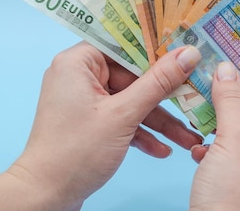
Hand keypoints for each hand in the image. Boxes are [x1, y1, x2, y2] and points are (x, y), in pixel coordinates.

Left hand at [0, 41, 203, 210]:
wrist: (45, 198)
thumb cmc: (76, 152)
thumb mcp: (123, 115)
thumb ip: (158, 83)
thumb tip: (189, 53)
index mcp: (79, 63)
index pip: (125, 44)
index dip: (158, 48)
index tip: (187, 51)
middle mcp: (81, 76)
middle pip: (134, 75)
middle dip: (165, 95)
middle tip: (194, 96)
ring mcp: (86, 101)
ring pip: (133, 101)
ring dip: (159, 121)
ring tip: (187, 137)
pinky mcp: (92, 122)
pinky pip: (123, 118)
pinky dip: (142, 132)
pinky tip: (163, 149)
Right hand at [189, 62, 239, 210]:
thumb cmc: (232, 199)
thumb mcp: (233, 143)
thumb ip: (232, 103)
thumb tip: (228, 69)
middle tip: (227, 72)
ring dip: (226, 119)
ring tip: (209, 100)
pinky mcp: (239, 182)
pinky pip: (231, 153)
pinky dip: (216, 144)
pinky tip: (200, 143)